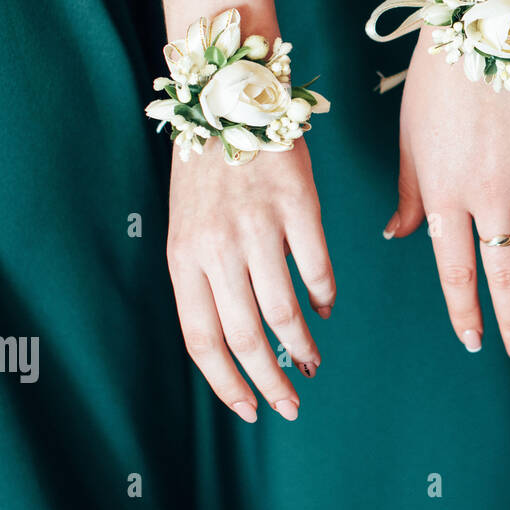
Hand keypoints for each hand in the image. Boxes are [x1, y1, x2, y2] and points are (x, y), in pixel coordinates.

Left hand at [167, 140, 334, 421]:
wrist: (229, 99)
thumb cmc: (210, 171)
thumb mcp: (190, 228)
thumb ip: (209, 279)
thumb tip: (249, 337)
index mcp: (184, 258)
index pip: (202, 340)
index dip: (227, 383)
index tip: (250, 410)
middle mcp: (218, 247)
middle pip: (245, 336)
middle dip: (269, 382)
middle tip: (291, 404)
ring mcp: (258, 226)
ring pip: (283, 310)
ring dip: (300, 346)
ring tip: (310, 363)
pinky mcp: (298, 205)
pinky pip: (316, 267)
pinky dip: (323, 295)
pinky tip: (324, 306)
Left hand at [387, 38, 509, 367]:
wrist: (484, 29)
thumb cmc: (437, 82)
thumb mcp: (408, 141)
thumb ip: (410, 195)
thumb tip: (398, 234)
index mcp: (443, 196)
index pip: (456, 272)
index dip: (467, 312)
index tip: (475, 341)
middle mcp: (488, 197)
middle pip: (504, 276)